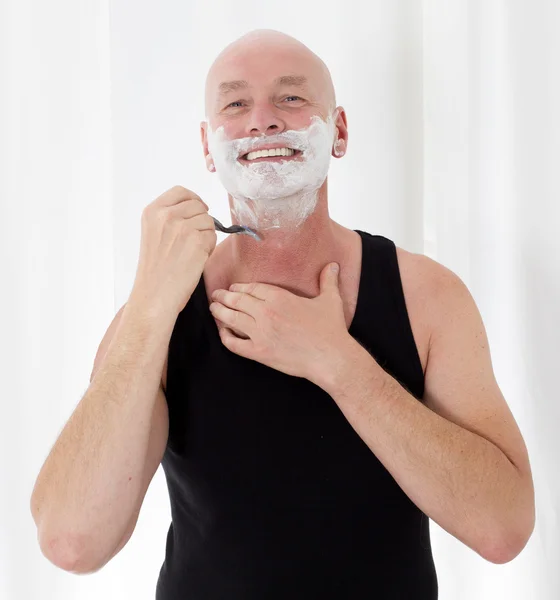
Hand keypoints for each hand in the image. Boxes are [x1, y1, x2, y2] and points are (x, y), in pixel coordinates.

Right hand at [129, 185, 216, 317]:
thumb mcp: (153, 234)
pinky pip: (213, 236)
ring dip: (206, 236)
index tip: (197, 211)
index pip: (181, 191)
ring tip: (190, 253)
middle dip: (201, 221)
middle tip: (191, 242)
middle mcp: (166, 215)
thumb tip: (197, 210)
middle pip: (199, 206)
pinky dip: (208, 248)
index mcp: (152, 211)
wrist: (154, 296)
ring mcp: (182, 227)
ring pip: (208, 221)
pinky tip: (195, 260)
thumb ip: (170, 218)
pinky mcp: (197, 240)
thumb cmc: (155, 271)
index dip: (193, 200)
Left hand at [209, 262, 351, 383]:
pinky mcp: (259, 352)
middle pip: (237, 300)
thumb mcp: (330, 300)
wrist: (330, 357)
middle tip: (216, 295)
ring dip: (220, 312)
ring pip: (232, 319)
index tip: (234, 287)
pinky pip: (234, 343)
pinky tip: (223, 332)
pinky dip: (225, 337)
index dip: (240, 287)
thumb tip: (333, 265)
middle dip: (224, 296)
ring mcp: (260, 333)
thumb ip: (328, 281)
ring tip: (214, 308)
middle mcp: (266, 312)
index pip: (252, 288)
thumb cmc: (331, 329)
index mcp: (280, 297)